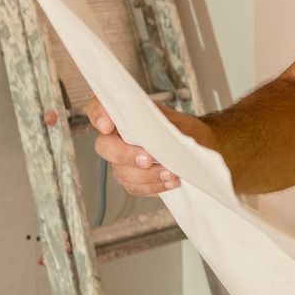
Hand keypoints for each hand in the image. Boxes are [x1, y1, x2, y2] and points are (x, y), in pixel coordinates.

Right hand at [77, 97, 213, 196]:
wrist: (196, 146)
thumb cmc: (183, 130)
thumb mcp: (178, 122)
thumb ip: (163, 127)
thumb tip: (156, 136)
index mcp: (125, 115)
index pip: (99, 108)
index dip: (97, 115)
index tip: (107, 125)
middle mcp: (118, 137)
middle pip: (104, 146)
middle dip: (125, 155)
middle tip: (147, 159)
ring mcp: (122, 160)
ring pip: (121, 171)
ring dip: (146, 175)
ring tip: (170, 173)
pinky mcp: (131, 179)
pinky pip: (134, 187)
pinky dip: (153, 186)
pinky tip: (170, 182)